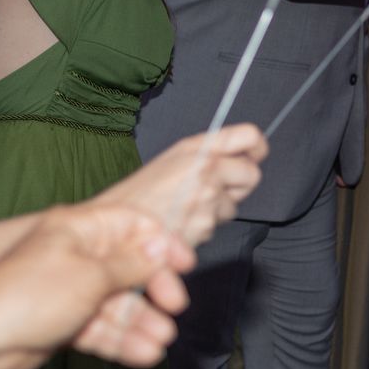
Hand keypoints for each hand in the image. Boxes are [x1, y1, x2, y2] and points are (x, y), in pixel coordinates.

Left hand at [0, 203, 195, 368]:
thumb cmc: (28, 295)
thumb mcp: (90, 276)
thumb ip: (131, 264)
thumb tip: (162, 248)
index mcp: (80, 229)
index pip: (133, 225)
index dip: (162, 243)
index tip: (186, 265)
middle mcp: (77, 255)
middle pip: (129, 267)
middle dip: (154, 289)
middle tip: (174, 307)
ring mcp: (70, 290)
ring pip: (116, 303)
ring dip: (139, 322)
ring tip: (160, 341)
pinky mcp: (63, 322)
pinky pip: (99, 328)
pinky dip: (119, 341)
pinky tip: (142, 354)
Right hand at [91, 123, 267, 247]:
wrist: (111, 231)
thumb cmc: (135, 199)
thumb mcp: (168, 163)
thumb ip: (204, 157)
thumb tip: (237, 161)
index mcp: (195, 147)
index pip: (248, 136)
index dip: (256, 148)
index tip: (255, 156)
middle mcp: (205, 167)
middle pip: (252, 174)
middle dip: (239, 187)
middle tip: (214, 193)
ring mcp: (208, 196)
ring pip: (233, 206)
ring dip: (217, 212)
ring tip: (185, 211)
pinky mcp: (206, 224)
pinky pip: (216, 228)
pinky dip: (203, 230)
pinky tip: (180, 226)